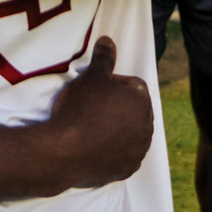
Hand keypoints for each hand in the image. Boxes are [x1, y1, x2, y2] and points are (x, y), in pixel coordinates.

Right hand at [41, 38, 153, 191]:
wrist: (64, 151)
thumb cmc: (80, 108)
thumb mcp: (91, 77)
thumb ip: (104, 58)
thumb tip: (109, 41)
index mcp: (142, 101)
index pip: (133, 85)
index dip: (113, 85)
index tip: (95, 90)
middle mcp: (147, 127)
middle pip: (134, 110)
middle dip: (118, 107)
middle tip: (92, 108)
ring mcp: (138, 151)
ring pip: (130, 133)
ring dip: (118, 129)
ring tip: (92, 128)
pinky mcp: (127, 170)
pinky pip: (124, 155)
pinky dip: (114, 150)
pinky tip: (96, 146)